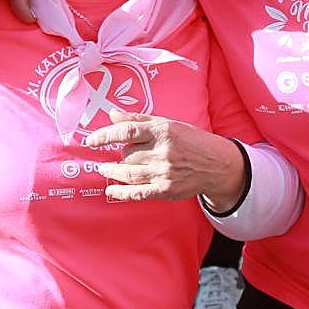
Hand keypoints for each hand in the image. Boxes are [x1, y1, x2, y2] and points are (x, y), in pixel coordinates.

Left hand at [83, 114, 246, 207]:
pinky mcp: (166, 190)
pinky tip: (111, 191)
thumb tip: (112, 114)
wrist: (217, 164)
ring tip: (104, 170)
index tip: (91, 140)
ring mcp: (163, 172)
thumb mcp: (168, 123)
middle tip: (120, 154)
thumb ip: (139, 119)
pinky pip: (138, 192)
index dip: (105, 135)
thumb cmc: (191, 141)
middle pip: (127, 154)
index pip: (127, 132)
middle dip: (121, 154)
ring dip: (112, 172)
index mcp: (162, 131)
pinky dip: (122, 193)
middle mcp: (162, 152)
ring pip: (128, 173)